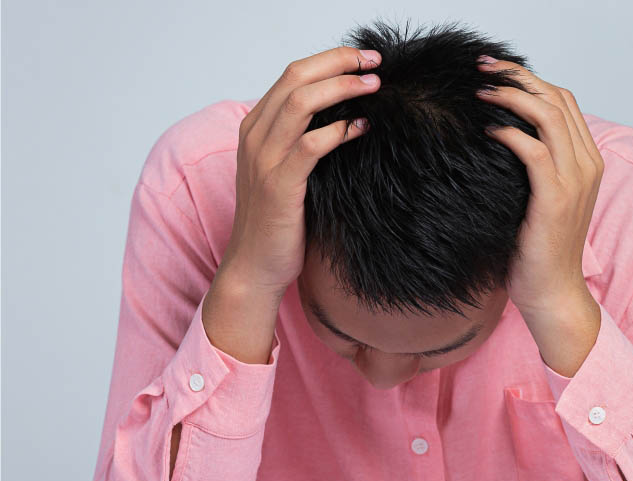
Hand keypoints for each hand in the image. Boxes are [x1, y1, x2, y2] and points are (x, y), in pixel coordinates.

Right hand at [221, 45, 381, 295]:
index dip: (329, 60)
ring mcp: (264, 160)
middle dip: (339, 62)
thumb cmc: (279, 221)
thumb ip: (304, 141)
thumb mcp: (288, 171)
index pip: (292, 75)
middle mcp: (255, 136)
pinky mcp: (280, 185)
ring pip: (301, 103)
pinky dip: (339, 131)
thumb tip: (346, 116)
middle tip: (375, 62)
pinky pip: (311, 146)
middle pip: (296, 77)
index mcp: (256, 127)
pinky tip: (362, 128)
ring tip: (375, 85)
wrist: (255, 266)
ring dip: (342, 88)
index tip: (364, 59)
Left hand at [474, 57, 604, 315]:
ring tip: (481, 91)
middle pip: (557, 99)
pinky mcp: (556, 199)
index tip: (496, 71)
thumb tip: (502, 133)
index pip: (564, 101)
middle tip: (482, 68)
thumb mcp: (541, 198)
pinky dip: (510, 132)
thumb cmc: (539, 249)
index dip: (530, 79)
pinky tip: (488, 129)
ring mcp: (575, 181)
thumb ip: (534, 166)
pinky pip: (534, 150)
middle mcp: (588, 165)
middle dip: (517, 77)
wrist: (553, 292)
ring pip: (549, 116)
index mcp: (588, 161)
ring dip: (512, 97)